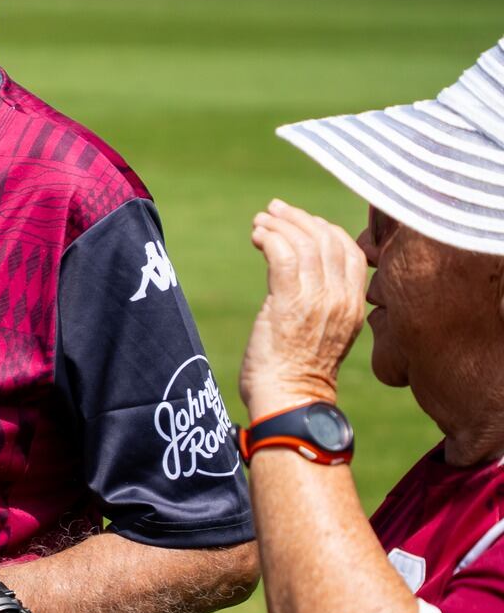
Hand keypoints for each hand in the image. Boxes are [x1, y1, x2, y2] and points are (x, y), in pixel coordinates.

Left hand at [241, 199, 366, 420]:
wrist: (290, 400)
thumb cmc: (296, 373)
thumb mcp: (324, 334)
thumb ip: (323, 304)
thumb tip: (304, 280)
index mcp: (355, 305)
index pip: (350, 251)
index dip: (326, 229)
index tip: (301, 222)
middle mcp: (342, 299)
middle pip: (328, 240)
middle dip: (299, 219)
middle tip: (273, 211)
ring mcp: (318, 300)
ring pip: (304, 243)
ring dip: (279, 225)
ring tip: (260, 222)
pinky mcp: (290, 303)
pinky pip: (283, 255)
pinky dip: (269, 237)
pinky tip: (257, 236)